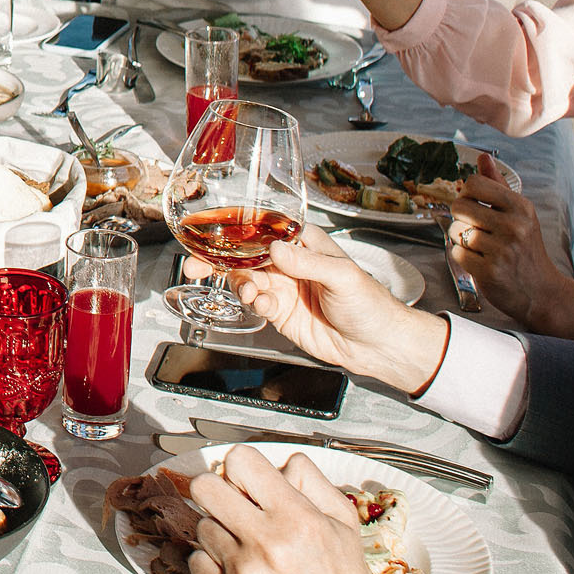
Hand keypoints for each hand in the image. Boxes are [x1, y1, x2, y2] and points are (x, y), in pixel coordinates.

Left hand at [187, 449, 398, 573]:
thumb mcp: (345, 526)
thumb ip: (313, 483)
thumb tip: (282, 461)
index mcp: (298, 518)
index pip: (241, 460)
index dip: (241, 467)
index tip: (245, 480)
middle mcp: (267, 543)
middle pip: (205, 486)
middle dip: (218, 492)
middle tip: (233, 508)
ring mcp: (243, 572)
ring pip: (201, 525)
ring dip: (220, 534)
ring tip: (247, 552)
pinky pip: (195, 560)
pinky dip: (211, 565)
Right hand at [193, 226, 447, 394]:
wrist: (377, 346)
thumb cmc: (371, 304)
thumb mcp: (342, 276)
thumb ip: (307, 263)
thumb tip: (277, 250)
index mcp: (304, 243)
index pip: (264, 228)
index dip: (235, 229)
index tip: (213, 231)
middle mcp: (289, 261)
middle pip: (244, 253)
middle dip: (219, 258)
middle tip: (196, 265)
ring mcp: (282, 286)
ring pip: (244, 277)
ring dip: (240, 284)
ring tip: (253, 294)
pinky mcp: (279, 311)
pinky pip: (254, 301)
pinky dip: (253, 303)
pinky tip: (265, 307)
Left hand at [447, 171, 573, 339]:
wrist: (541, 292)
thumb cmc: (526, 249)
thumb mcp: (520, 213)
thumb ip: (498, 185)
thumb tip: (483, 156)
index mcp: (521, 207)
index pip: (474, 183)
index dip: (467, 193)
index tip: (476, 205)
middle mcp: (513, 225)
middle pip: (460, 205)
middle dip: (462, 217)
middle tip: (479, 230)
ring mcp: (502, 249)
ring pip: (455, 230)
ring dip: (462, 239)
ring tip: (482, 248)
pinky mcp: (489, 271)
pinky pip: (456, 253)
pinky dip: (463, 257)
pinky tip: (480, 261)